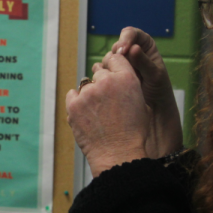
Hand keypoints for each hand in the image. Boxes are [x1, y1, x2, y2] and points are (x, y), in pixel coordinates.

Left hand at [67, 52, 178, 176]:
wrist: (118, 154)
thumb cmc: (132, 133)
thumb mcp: (140, 102)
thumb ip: (127, 84)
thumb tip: (115, 75)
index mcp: (127, 78)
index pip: (115, 58)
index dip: (113, 67)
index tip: (112, 75)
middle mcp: (106, 81)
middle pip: (99, 71)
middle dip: (101, 82)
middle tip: (105, 101)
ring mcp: (88, 92)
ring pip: (85, 84)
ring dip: (89, 94)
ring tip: (98, 114)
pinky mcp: (73, 104)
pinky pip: (72, 94)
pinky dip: (76, 102)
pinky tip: (86, 114)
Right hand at [105, 27, 182, 151]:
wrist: (153, 116)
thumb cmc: (160, 94)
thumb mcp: (155, 77)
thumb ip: (144, 62)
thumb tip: (132, 48)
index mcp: (145, 48)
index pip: (132, 34)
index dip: (126, 38)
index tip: (123, 50)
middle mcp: (131, 55)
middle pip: (116, 47)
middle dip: (115, 54)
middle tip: (115, 62)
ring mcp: (120, 67)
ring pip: (107, 60)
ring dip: (108, 66)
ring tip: (112, 75)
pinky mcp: (111, 80)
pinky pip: (101, 72)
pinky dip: (101, 75)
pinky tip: (103, 82)